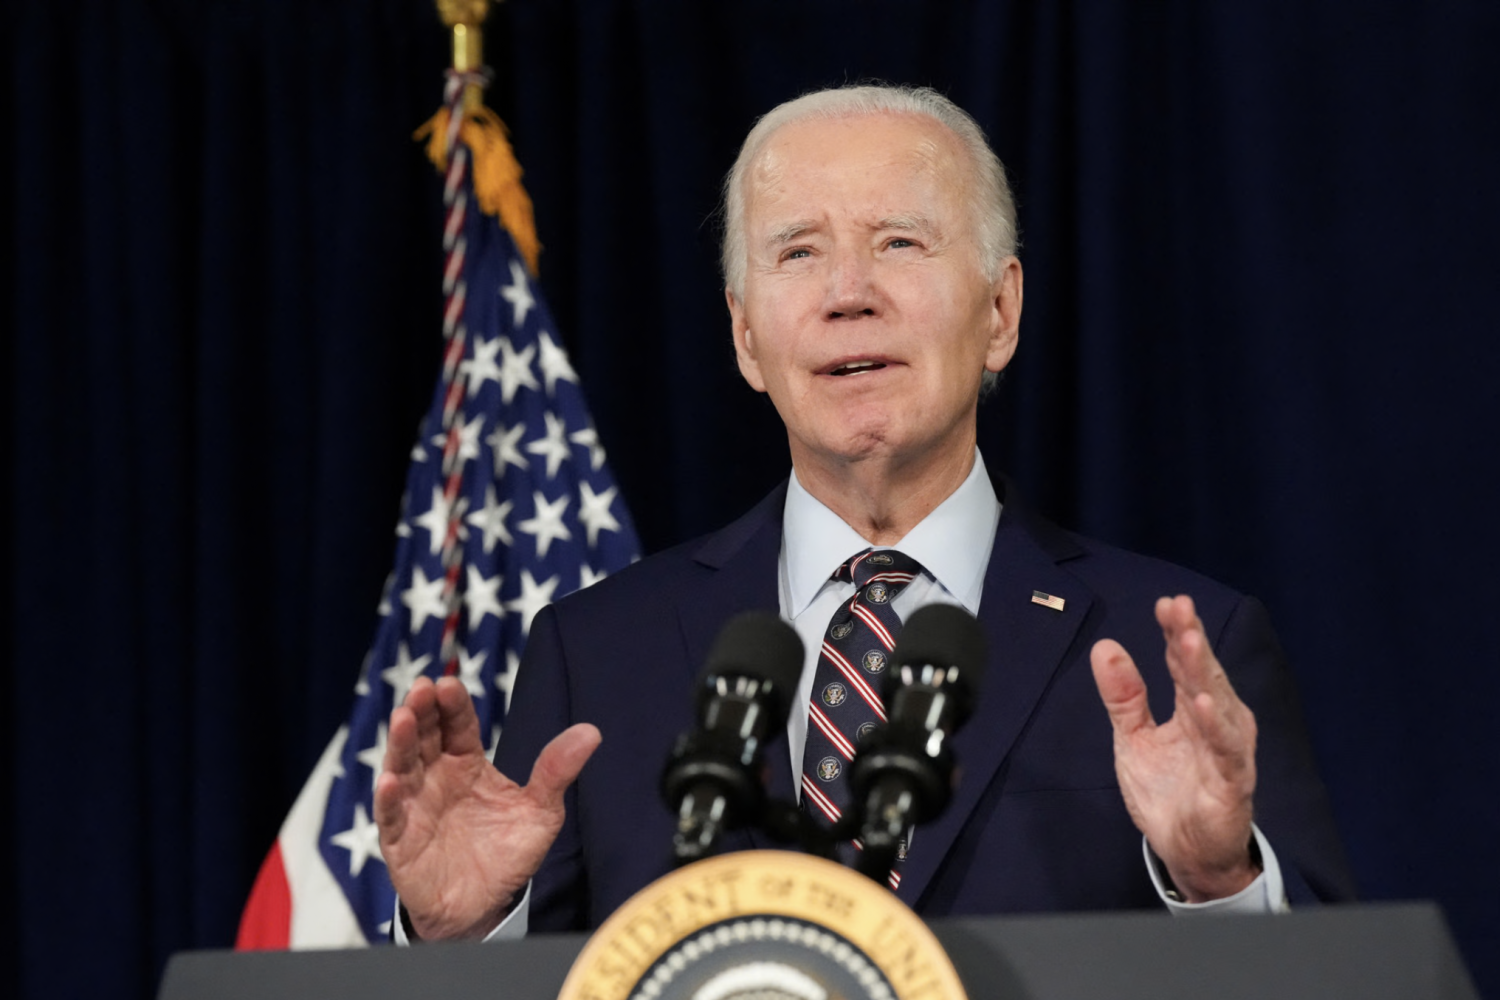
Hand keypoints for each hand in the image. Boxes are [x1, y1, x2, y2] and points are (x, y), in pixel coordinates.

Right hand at [373, 675, 600, 938]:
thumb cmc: (507, 853)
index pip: (458, 725)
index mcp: (467, 763)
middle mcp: (437, 777)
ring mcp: (415, 806)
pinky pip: (392, 816)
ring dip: (401, 743)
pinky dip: (389, 798)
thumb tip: (592, 731)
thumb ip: (557, 771)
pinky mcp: (400, 841)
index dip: (452, 704)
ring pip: (403, 767)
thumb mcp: (541, 812)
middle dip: (422, 712)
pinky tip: (391, 781)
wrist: (483, 908)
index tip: (448, 683)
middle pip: (426, 737)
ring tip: (403, 719)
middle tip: (421, 689)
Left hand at [1090, 595, 1258, 901]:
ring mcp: (1227, 751)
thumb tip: (1104, 646)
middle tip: (1179, 607)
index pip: (1184, 663)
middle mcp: (1216, 722)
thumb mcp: (1133, 739)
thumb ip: (1124, 696)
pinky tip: (1201, 703)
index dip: (1175, 632)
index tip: (1165, 603)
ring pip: (1216, 704)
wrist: (1186, 852)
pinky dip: (1214, 726)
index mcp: (1193, 708)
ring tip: (1188, 641)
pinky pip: (1224, 751)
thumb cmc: (1167, 792)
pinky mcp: (1231, 782)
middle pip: (1203, 674)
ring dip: (1203, 672)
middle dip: (1190, 639)